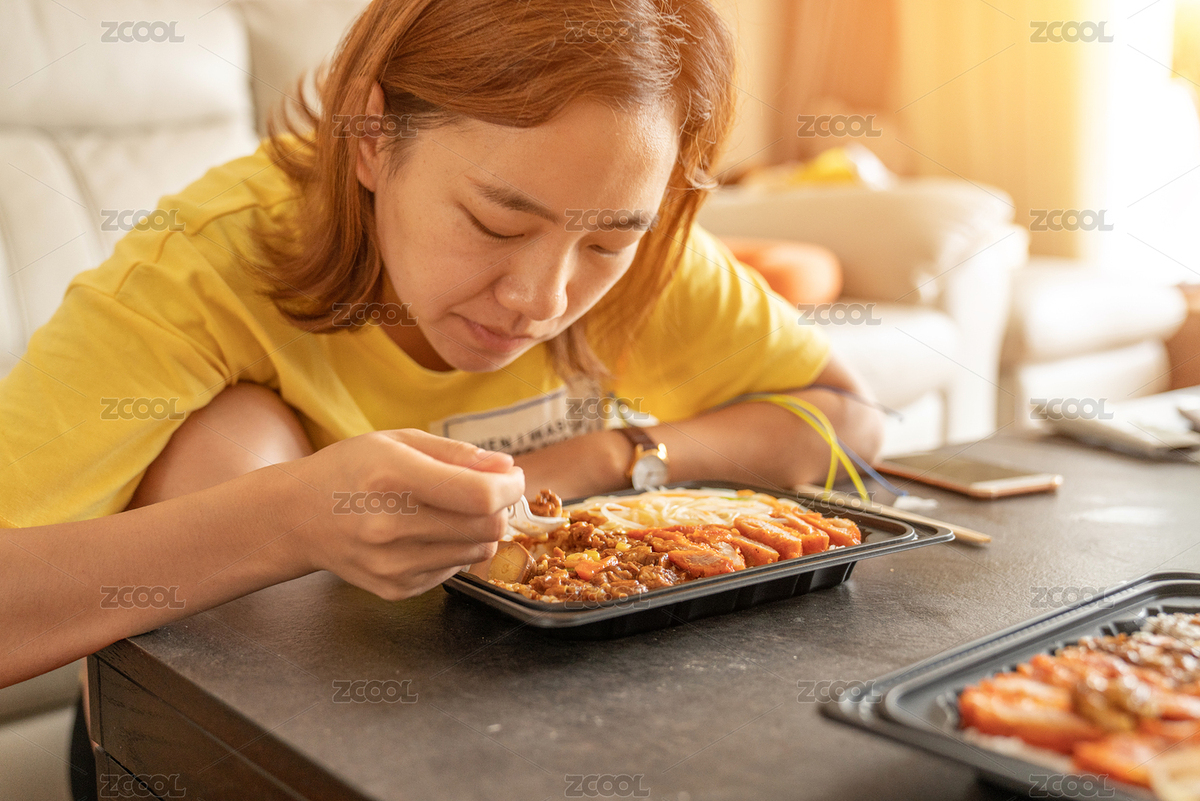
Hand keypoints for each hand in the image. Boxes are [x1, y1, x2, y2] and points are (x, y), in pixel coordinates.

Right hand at [288, 429, 524, 599]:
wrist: (297, 517)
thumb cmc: (350, 470)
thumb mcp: (398, 441)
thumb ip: (457, 454)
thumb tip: (507, 469)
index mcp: (392, 479)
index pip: (479, 496)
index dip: (510, 487)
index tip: (513, 477)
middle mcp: (389, 527)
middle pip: (486, 528)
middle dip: (501, 507)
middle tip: (489, 491)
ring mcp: (391, 564)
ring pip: (477, 552)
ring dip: (481, 529)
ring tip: (455, 509)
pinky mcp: (394, 589)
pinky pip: (453, 570)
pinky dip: (455, 549)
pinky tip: (428, 531)